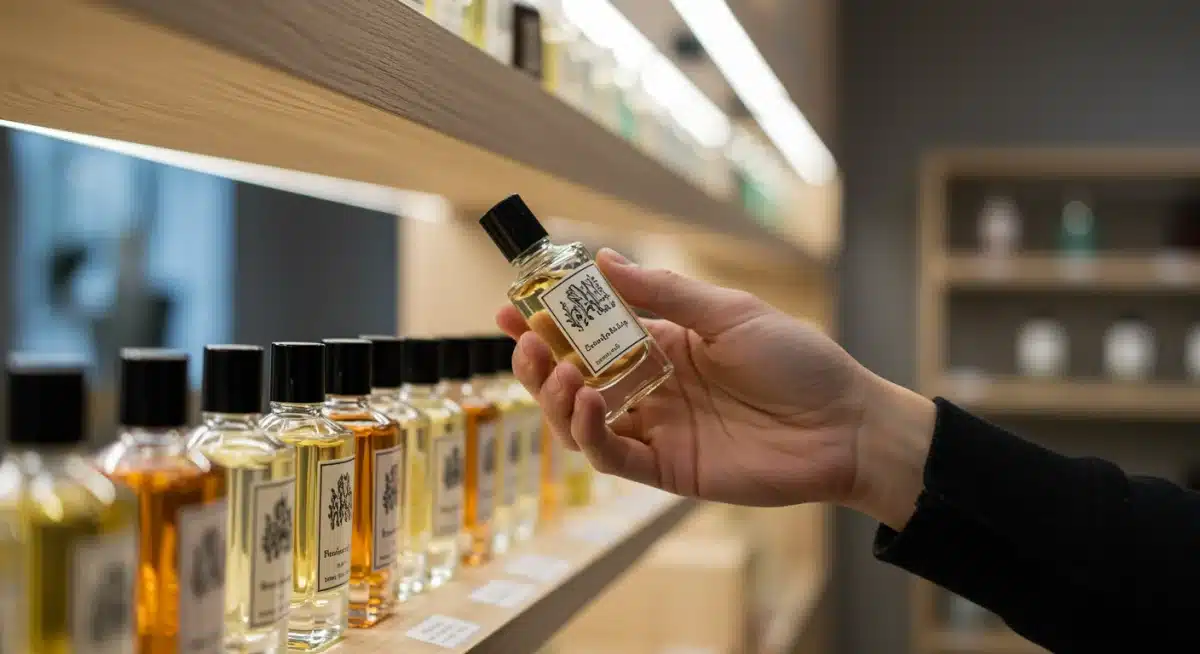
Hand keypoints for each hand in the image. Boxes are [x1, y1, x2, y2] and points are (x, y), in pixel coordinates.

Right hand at [497, 249, 934, 528]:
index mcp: (663, 344)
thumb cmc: (797, 361)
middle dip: (541, 362)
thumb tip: (602, 260)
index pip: (592, 333)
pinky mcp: (667, 468)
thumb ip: (664, 294)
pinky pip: (612, 456)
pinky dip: (590, 433)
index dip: (550, 322)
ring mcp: (657, 429)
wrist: (844, 424)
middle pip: (575, 380)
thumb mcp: (729, 313)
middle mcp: (651, 387)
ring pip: (582, 421)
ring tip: (562, 373)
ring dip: (559, 398)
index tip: (513, 307)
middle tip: (526, 343)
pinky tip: (590, 404)